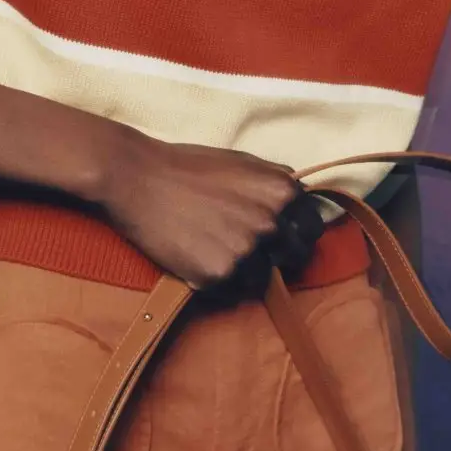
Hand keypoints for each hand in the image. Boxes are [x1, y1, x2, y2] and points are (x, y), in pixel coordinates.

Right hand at [97, 128, 325, 293]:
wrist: (136, 178)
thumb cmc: (187, 165)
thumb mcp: (242, 161)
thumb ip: (274, 180)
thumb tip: (299, 194)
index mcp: (282, 192)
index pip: (313, 226)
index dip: (298, 231)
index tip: (283, 235)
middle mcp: (272, 223)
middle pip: (294, 256)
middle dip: (278, 254)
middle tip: (249, 247)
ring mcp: (247, 251)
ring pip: (263, 277)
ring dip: (246, 270)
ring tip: (216, 251)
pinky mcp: (219, 274)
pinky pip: (231, 289)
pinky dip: (218, 279)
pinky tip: (198, 259)